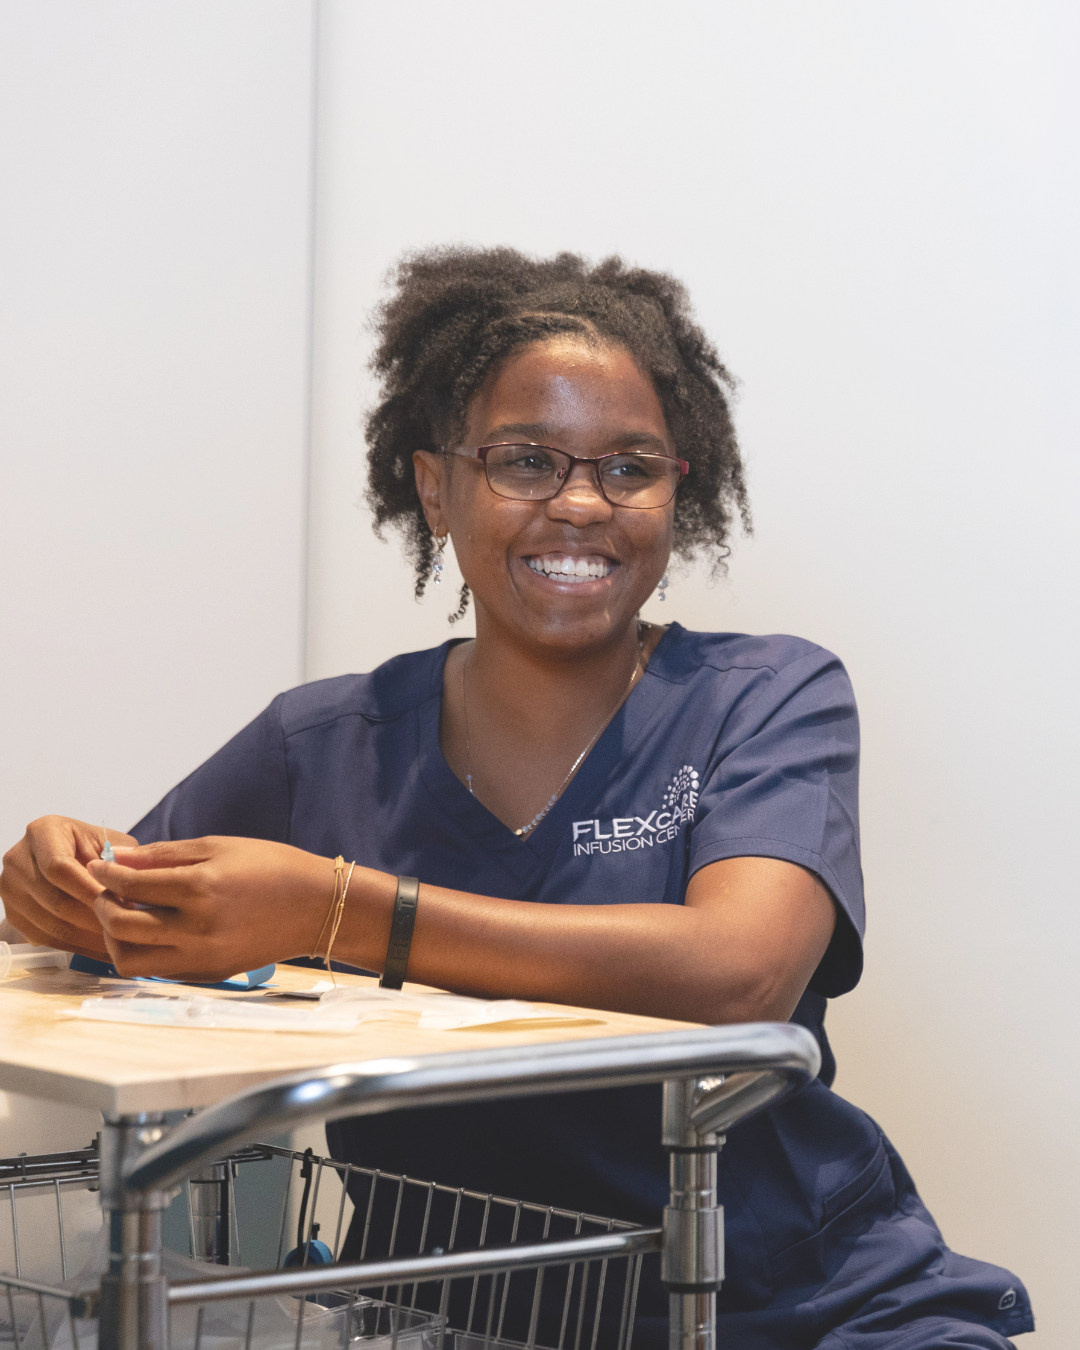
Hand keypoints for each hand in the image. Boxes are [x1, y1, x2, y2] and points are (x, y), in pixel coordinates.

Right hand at [0, 816, 134, 958]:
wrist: (68, 859)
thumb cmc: (94, 849)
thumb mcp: (110, 842)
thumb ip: (122, 859)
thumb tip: (133, 885)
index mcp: (42, 833)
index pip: (59, 868)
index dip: (88, 890)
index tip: (119, 905)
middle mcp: (18, 860)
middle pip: (55, 900)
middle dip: (94, 919)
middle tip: (126, 931)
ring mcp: (11, 890)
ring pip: (50, 925)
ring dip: (88, 939)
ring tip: (120, 943)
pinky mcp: (14, 916)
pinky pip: (45, 939)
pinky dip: (77, 948)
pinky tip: (102, 949)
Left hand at [86, 836, 334, 980]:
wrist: (317, 907)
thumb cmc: (273, 868)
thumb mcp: (219, 847)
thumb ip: (164, 854)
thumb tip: (116, 856)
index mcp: (201, 888)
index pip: (130, 884)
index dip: (106, 873)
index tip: (100, 865)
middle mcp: (197, 928)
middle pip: (120, 926)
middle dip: (102, 905)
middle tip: (107, 891)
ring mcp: (202, 957)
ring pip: (130, 959)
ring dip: (116, 937)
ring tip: (126, 914)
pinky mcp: (208, 973)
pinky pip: (157, 970)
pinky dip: (144, 951)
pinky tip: (153, 929)